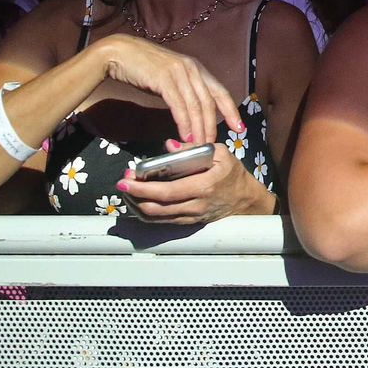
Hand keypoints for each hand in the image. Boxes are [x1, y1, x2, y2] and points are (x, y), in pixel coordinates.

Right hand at [92, 34, 244, 144]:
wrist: (119, 53)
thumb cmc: (144, 67)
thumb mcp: (171, 77)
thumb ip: (184, 90)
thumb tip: (193, 113)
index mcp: (196, 68)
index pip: (221, 91)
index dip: (231, 110)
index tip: (239, 128)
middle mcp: (192, 68)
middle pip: (210, 101)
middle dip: (213, 125)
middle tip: (213, 145)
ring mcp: (178, 72)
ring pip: (196, 105)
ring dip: (199, 128)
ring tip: (199, 145)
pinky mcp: (164, 79)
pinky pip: (179, 105)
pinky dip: (184, 122)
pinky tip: (185, 136)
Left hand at [116, 139, 271, 223]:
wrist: (244, 199)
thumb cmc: (232, 174)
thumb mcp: (221, 153)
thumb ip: (195, 147)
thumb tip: (169, 145)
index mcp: (203, 186)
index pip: (166, 192)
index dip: (143, 188)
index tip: (126, 180)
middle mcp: (195, 205)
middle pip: (156, 208)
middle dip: (134, 196)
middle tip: (122, 183)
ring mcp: (190, 217)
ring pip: (155, 217)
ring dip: (137, 205)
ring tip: (128, 191)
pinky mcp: (187, 222)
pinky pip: (161, 221)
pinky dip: (146, 212)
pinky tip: (139, 201)